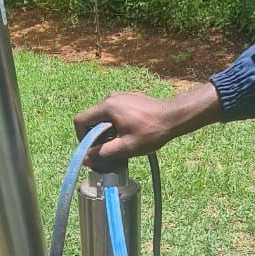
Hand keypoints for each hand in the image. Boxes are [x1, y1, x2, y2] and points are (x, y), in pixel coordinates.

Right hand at [74, 83, 221, 169]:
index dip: (81, 138)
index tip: (93, 149)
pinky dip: (115, 124)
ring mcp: (121, 96)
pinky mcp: (129, 98)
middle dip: (96, 136)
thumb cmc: (152, 132)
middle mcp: (111, 97)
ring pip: (103, 117)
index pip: (80, 120)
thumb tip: (86, 159)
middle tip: (109, 149)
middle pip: (92, 118)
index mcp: (107, 107)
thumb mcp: (125, 147)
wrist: (174, 117)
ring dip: (107, 131)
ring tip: (122, 143)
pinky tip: (129, 134)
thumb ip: (103, 153)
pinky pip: (114, 112)